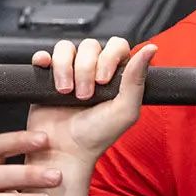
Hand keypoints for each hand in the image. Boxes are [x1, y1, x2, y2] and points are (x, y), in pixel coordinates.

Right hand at [27, 36, 156, 164]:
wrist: (65, 151)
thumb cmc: (97, 136)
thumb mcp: (125, 110)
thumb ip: (137, 79)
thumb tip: (151, 48)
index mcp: (115, 75)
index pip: (116, 45)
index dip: (109, 57)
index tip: (103, 81)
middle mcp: (92, 70)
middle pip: (90, 45)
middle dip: (85, 69)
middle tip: (85, 95)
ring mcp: (69, 72)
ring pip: (66, 47)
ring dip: (65, 68)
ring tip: (66, 92)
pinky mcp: (47, 77)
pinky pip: (44, 55)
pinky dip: (44, 59)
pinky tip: (47, 69)